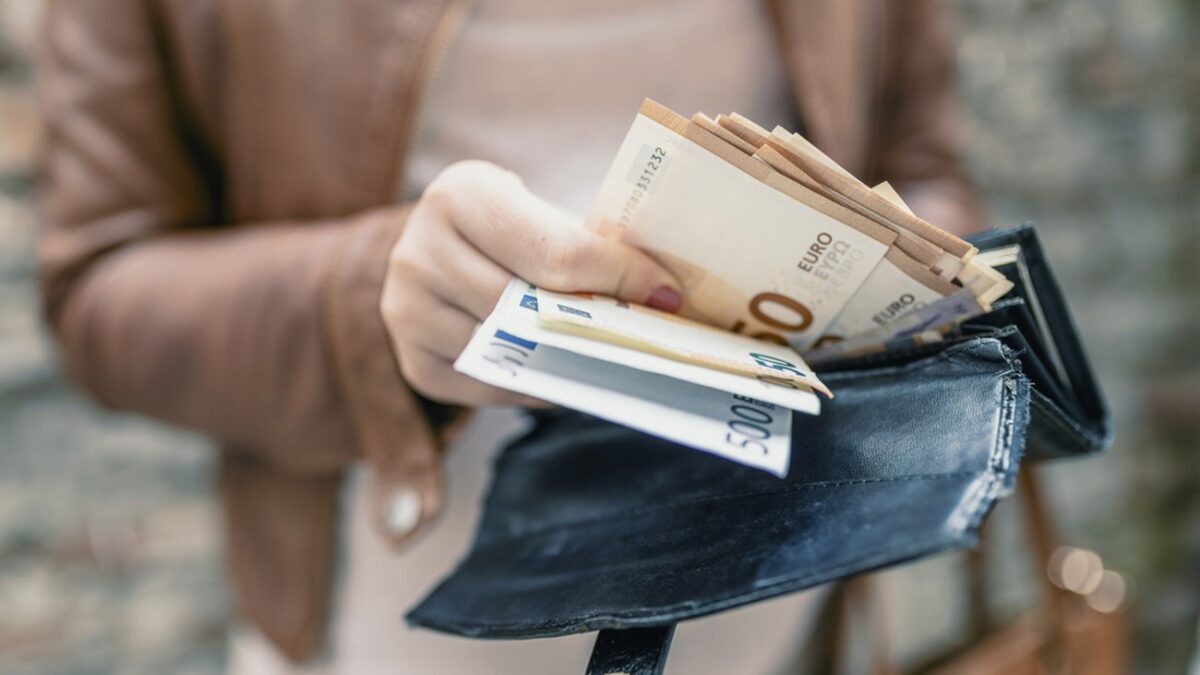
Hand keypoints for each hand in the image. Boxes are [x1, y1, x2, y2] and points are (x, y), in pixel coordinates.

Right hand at [380, 160, 682, 405]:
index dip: (617, 275)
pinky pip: (491, 386)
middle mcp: (418, 251)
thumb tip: (665, 295)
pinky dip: (535, 385)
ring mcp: (406, 311)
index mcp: (460, 195)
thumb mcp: (541, 212)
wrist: (443, 252)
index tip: (666, 293)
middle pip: (528, 306)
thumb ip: (590, 244)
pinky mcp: (415, 362)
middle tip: (652, 334)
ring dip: (570, 359)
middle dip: (598, 321)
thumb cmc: (513, 231)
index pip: (553, 250)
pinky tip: (564, 371)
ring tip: (616, 355)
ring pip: (510, 350)